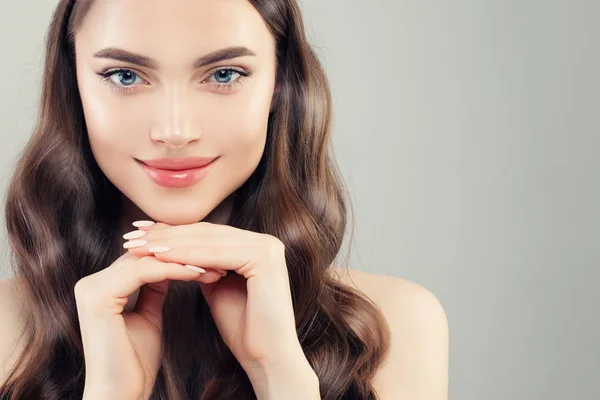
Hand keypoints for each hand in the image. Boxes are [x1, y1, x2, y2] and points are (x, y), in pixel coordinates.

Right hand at [74, 250, 206, 398]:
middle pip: (143, 255)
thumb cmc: (135, 364)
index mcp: (98, 287)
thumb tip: (167, 266)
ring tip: (213, 266)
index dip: (177, 256)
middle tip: (217, 258)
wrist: (121, 395)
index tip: (210, 260)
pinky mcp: (99, 298)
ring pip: (146, 260)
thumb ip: (152, 289)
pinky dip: (174, 271)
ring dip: (183, 261)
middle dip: (183, 255)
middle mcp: (89, 284)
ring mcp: (91, 289)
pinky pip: (144, 272)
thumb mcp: (147, 316)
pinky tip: (198, 274)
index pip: (141, 258)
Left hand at [123, 221, 306, 371]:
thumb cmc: (244, 328)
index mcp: (259, 245)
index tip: (141, 235)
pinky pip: (216, 254)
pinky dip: (186, 254)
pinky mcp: (264, 258)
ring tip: (140, 246)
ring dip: (171, 242)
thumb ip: (203, 266)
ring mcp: (268, 247)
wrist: (267, 357)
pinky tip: (160, 256)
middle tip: (132, 235)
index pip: (209, 233)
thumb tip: (176, 250)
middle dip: (167, 234)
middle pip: (208, 233)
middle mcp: (267, 241)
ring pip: (209, 240)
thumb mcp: (218, 288)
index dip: (173, 233)